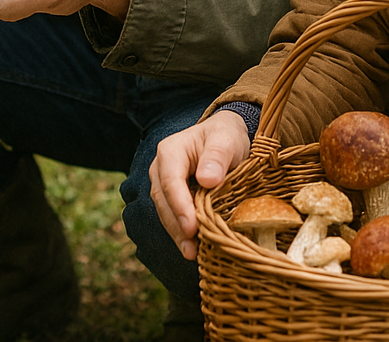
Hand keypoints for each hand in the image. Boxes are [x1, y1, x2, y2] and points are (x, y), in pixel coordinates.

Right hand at [148, 110, 251, 260]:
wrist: (225, 135)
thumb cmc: (226, 136)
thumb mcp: (227, 140)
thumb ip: (217, 156)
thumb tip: (207, 180)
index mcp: (170, 151)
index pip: (170, 181)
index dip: (179, 206)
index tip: (191, 228)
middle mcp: (161, 167)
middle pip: (163, 200)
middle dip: (176, 227)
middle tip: (191, 250)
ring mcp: (163, 183)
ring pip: (164, 211)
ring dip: (177, 234)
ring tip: (192, 254)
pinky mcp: (172, 196)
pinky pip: (172, 215)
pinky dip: (181, 232)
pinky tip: (194, 247)